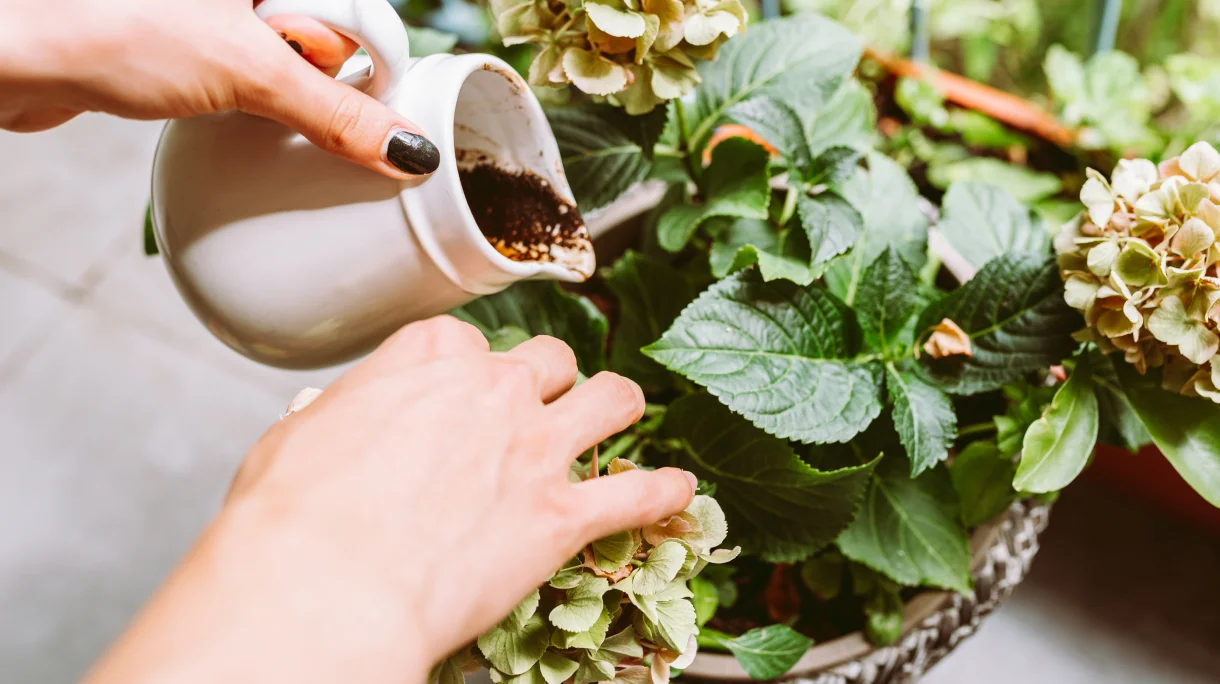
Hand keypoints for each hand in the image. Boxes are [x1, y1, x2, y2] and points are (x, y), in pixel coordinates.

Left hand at [0, 0, 438, 177]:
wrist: (15, 52)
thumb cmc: (108, 24)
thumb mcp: (249, 72)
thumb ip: (335, 112)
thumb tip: (404, 148)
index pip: (360, 11)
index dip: (372, 58)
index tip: (377, 107)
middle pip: (327, 32)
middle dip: (318, 78)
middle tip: (286, 98)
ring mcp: (217, 11)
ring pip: (287, 58)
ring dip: (286, 98)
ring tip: (253, 107)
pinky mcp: (188, 40)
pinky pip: (250, 74)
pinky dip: (253, 103)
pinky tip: (233, 114)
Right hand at [85, 316, 696, 683]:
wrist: (326, 586)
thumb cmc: (294, 521)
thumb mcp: (299, 440)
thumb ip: (346, 418)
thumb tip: (345, 424)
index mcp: (427, 360)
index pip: (465, 342)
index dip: (466, 369)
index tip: (460, 391)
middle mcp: (492, 391)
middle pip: (547, 359)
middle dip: (546, 378)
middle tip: (538, 404)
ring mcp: (535, 450)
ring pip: (608, 399)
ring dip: (616, 405)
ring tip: (620, 412)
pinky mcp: (561, 517)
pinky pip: (637, 494)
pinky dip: (662, 492)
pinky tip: (677, 491)